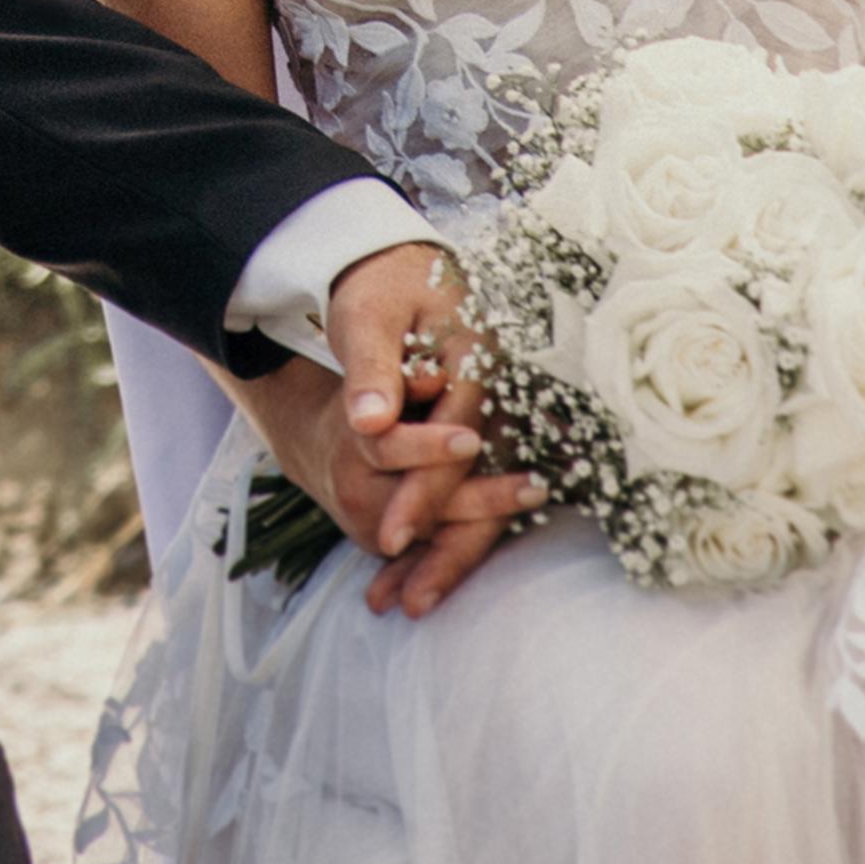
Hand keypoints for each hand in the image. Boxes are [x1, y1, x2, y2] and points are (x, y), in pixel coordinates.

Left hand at [320, 242, 541, 615]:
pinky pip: (471, 488)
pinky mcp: (480, 427)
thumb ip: (372, 368)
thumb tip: (368, 423)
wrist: (396, 261)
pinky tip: (417, 571)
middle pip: (485, 480)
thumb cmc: (378, 284)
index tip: (390, 534)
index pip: (457, 437)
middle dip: (448, 540)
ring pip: (484, 495)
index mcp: (478, 356)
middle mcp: (497, 389)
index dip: (424, 488)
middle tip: (411, 598)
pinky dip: (447, 528)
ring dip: (452, 549)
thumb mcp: (366, 316)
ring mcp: (495, 412)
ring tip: (412, 603)